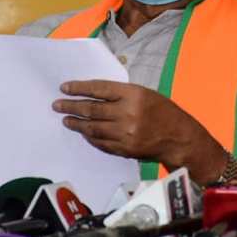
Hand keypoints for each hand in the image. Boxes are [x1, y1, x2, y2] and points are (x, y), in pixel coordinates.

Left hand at [53, 80, 227, 183]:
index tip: (65, 88)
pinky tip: (83, 132)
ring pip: (93, 127)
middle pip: (92, 109)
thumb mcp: (145, 93)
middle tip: (57, 105)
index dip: (80, 88)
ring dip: (77, 123)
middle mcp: (128, 113)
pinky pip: (101, 142)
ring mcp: (125, 133)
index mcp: (134, 94)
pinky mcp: (124, 148)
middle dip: (71, 106)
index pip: (99, 89)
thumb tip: (94, 94)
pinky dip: (90, 136)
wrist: (179, 138)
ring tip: (66, 119)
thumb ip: (121, 94)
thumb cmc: (163, 111)